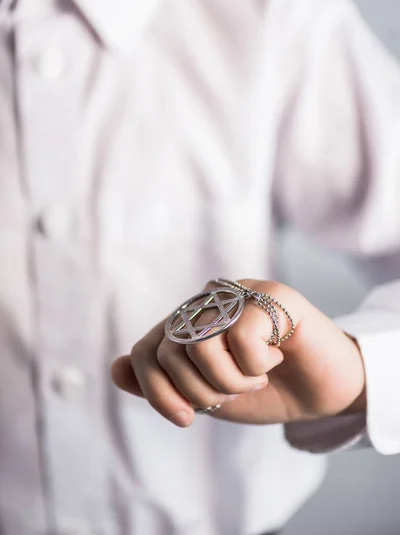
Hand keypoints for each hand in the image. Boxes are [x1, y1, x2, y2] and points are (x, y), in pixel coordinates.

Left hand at [111, 280, 365, 427]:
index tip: (187, 419)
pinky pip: (241, 336)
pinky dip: (257, 365)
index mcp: (190, 322)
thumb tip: (115, 368)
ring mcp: (239, 293)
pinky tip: (276, 358)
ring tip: (256, 377)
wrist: (324, 390)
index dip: (157, 391)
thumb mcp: (208, 396)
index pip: (146, 350)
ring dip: (231, 381)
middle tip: (235, 392)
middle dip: (200, 391)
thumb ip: (165, 384)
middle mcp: (208, 301)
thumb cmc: (267, 390)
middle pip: (169, 350)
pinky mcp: (273, 294)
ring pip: (200, 343)